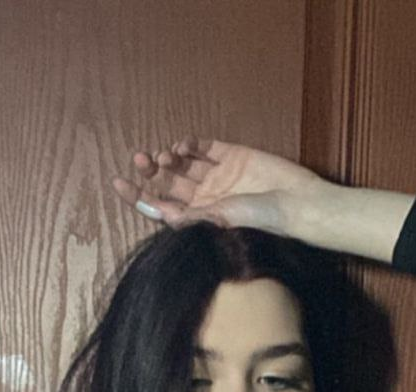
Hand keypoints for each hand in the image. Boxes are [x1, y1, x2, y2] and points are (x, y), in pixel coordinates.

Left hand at [112, 137, 331, 237]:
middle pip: (167, 184)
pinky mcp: (232, 157)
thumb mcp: (224, 222)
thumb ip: (195, 217)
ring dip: (167, 157)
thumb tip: (163, 215)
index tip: (118, 183)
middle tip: (139, 161)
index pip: (161, 208)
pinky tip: (183, 146)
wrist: (297, 204)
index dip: (138, 197)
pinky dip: (189, 144)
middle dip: (150, 173)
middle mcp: (205, 199)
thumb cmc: (263, 223)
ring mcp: (218, 177)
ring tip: (163, 155)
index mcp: (199, 219)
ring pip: (182, 165)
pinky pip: (204, 148)